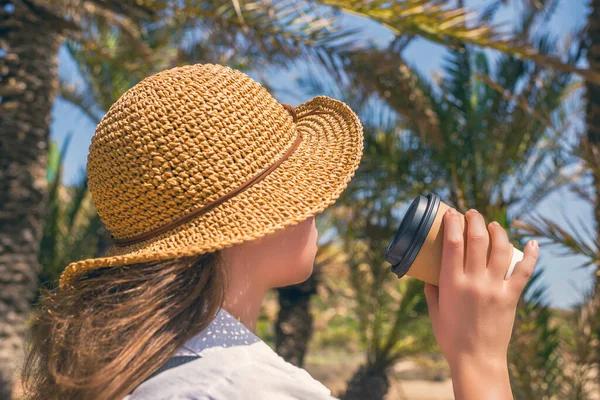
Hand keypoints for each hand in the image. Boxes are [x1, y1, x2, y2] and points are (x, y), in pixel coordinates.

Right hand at [424, 208, 538, 398]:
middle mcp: (474, 281)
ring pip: (500, 249)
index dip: (453, 223)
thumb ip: (432, 289)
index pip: (453, 243)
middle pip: (477, 239)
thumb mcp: (435, 310)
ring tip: (493, 224)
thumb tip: (430, 273)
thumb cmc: (451, 336)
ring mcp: (495, 288)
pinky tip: (532, 243)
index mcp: (452, 283)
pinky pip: (524, 271)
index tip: (452, 213)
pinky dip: (530, 255)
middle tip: (472, 213)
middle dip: (474, 220)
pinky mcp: (511, 297)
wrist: (476, 359)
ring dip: (497, 231)